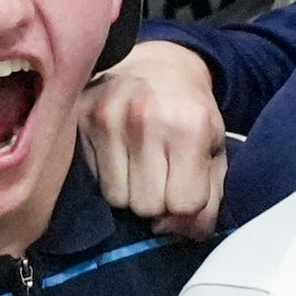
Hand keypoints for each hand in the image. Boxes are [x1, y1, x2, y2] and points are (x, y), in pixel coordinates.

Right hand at [76, 41, 225, 236]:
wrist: (160, 65)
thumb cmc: (190, 114)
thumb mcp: (215, 152)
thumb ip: (209, 201)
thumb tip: (171, 230)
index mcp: (190, 125)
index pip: (183, 203)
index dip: (186, 202)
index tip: (185, 182)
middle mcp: (145, 118)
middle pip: (146, 206)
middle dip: (157, 199)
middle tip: (161, 172)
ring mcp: (107, 116)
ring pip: (116, 198)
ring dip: (129, 189)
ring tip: (139, 162)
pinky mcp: (80, 117)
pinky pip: (92, 179)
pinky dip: (107, 174)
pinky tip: (118, 152)